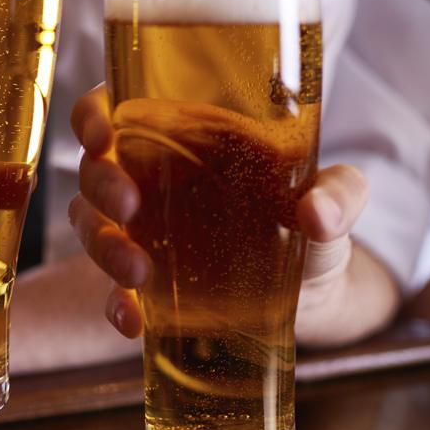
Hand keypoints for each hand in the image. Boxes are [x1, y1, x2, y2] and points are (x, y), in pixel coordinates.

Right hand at [68, 85, 373, 344]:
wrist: (310, 290)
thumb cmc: (310, 220)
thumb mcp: (334, 197)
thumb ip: (339, 192)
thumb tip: (317, 213)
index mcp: (180, 136)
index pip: (114, 109)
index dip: (93, 116)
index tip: (102, 135)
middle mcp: (147, 178)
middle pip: (94, 171)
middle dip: (101, 187)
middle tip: (129, 206)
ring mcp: (140, 231)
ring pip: (91, 227)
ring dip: (103, 247)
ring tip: (138, 273)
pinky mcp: (144, 282)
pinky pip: (112, 290)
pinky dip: (115, 305)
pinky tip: (133, 320)